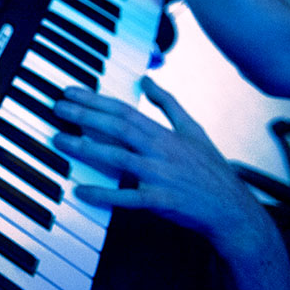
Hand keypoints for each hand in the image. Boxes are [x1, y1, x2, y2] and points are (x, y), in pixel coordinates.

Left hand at [52, 78, 277, 259]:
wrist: (233, 210)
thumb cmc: (210, 169)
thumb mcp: (193, 129)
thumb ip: (168, 104)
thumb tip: (147, 79)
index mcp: (164, 133)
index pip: (124, 111)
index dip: (95, 100)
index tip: (70, 92)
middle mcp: (160, 150)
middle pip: (118, 128)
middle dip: (85, 116)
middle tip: (57, 108)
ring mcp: (160, 175)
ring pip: (119, 157)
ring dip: (86, 148)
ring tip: (59, 140)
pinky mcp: (161, 200)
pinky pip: (128, 197)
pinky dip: (105, 194)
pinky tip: (81, 190)